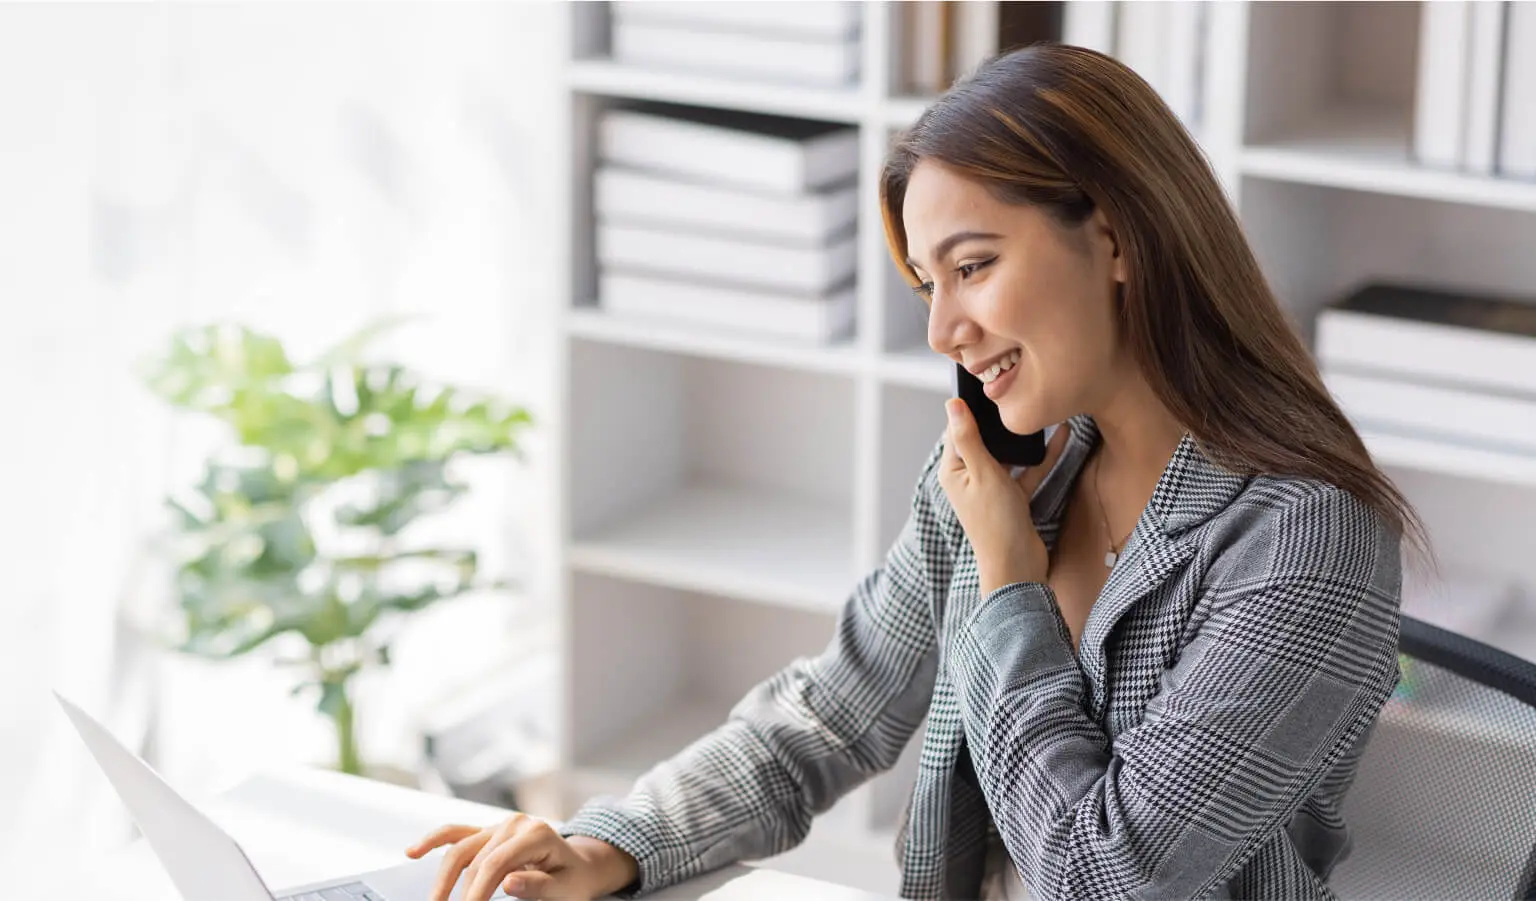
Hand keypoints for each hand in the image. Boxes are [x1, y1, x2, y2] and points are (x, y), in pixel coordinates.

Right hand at [405, 815, 637, 900]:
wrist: (580, 865)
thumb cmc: (574, 878)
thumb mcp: (566, 888)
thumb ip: (538, 885)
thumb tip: (508, 882)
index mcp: (537, 833)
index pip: (498, 863)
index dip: (479, 891)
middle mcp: (515, 824)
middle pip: (476, 858)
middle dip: (459, 891)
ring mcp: (499, 825)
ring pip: (460, 848)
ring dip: (443, 877)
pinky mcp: (487, 832)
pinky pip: (456, 833)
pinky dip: (434, 841)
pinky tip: (413, 853)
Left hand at [938, 399, 1069, 595]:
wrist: (1018, 568)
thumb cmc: (995, 524)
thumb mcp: (983, 473)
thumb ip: (970, 439)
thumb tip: (952, 405)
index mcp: (954, 471)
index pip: (959, 430)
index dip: (973, 409)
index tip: (988, 386)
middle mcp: (970, 478)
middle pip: (985, 440)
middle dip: (1002, 420)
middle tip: (1020, 391)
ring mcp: (993, 488)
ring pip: (1010, 455)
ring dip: (1026, 438)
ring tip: (1042, 410)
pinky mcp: (1014, 499)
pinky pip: (1028, 471)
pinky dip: (1042, 457)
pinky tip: (1061, 436)